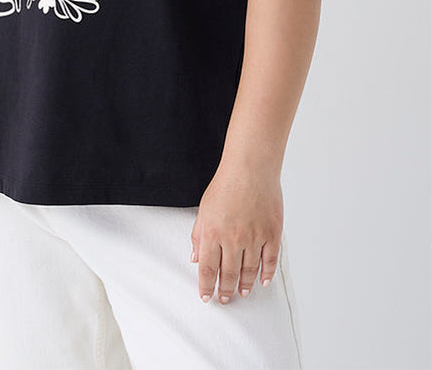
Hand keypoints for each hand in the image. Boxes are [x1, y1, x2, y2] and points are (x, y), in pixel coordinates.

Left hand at [189, 162, 283, 304]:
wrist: (250, 168)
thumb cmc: (226, 184)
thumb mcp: (204, 209)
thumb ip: (198, 235)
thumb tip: (196, 257)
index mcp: (213, 233)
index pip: (208, 269)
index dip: (206, 286)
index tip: (206, 296)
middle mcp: (233, 239)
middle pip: (228, 274)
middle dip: (225, 290)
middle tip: (224, 299)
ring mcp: (254, 238)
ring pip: (249, 271)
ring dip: (245, 285)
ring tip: (242, 293)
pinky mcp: (272, 233)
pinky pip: (270, 260)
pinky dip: (267, 274)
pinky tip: (263, 281)